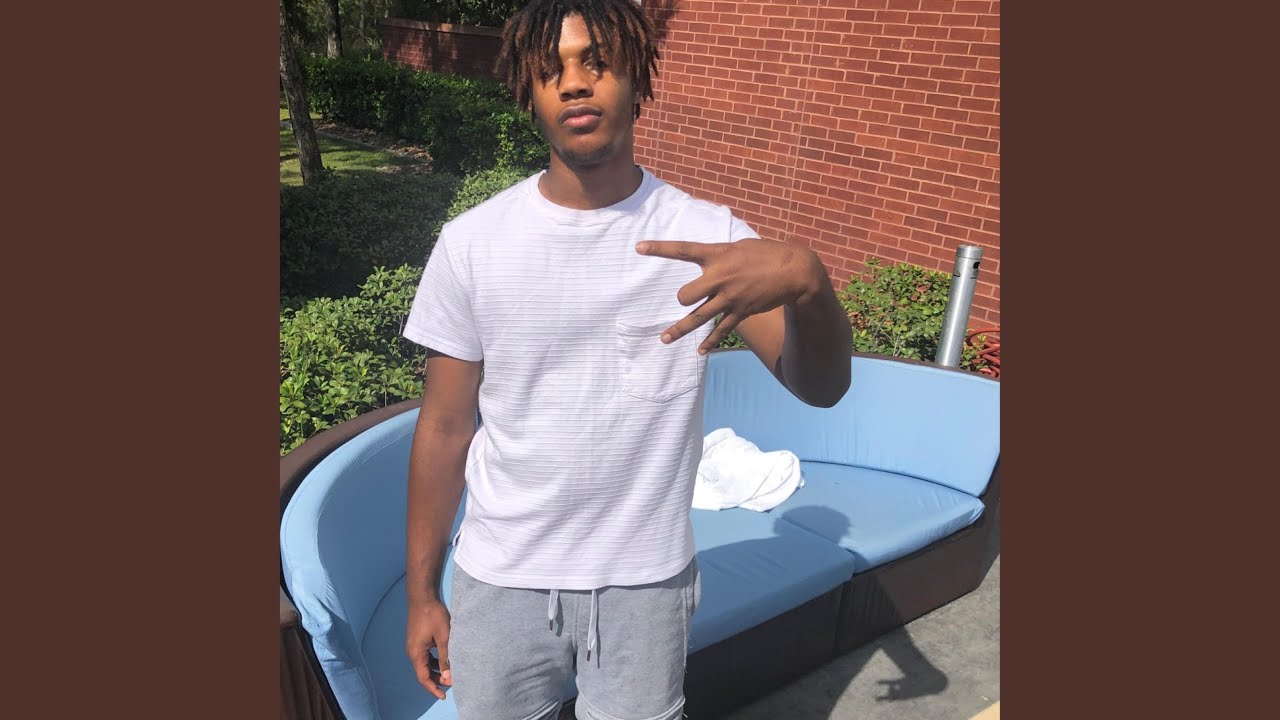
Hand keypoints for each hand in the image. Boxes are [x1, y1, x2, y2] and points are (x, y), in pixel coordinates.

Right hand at [406, 598, 451, 698]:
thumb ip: (446, 657)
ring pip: (425, 664)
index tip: (443, 696)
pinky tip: (445, 657)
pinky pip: (425, 655)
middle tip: (452, 682)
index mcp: (416, 654)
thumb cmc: (433, 615)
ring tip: (450, 672)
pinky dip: (434, 660)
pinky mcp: (417, 639)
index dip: (433, 689)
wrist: (422, 596)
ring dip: (437, 669)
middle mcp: (412, 651)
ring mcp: (414, 645)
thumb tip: (448, 676)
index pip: (423, 678)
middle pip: (424, 672)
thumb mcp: (444, 637)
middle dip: (437, 679)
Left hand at [636, 238, 824, 353]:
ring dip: (679, 330)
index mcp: (717, 255)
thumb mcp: (740, 246)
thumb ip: (720, 255)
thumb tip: (710, 260)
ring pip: (697, 318)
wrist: (794, 271)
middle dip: (683, 299)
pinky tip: (700, 350)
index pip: (683, 250)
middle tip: (690, 299)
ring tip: (663, 340)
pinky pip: (720, 330)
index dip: (659, 249)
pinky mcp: (740, 312)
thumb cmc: (767, 253)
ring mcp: (729, 297)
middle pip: (685, 295)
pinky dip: (710, 342)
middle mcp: (719, 278)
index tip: (638, 247)